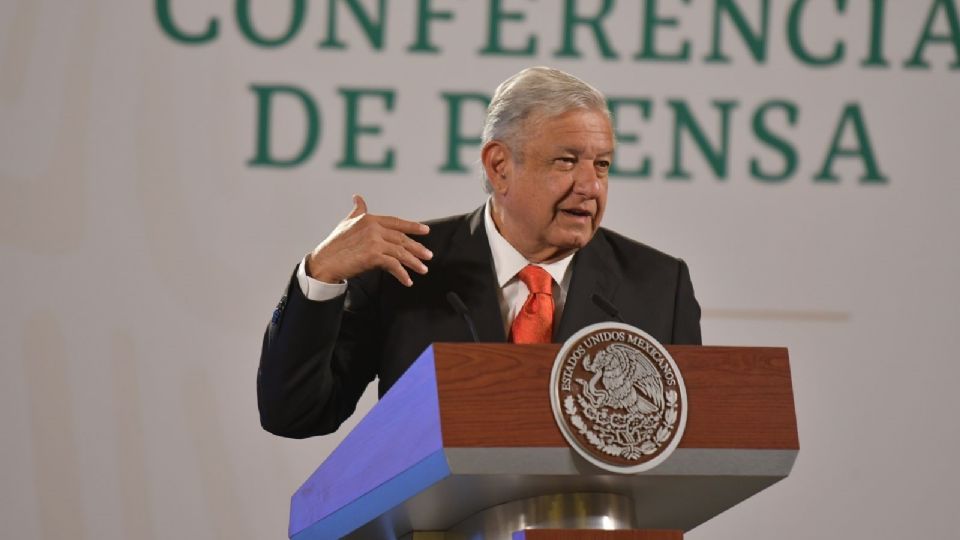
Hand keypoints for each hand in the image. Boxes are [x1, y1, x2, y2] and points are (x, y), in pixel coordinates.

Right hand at [306, 195, 432, 286]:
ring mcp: (374, 241)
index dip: (412, 226)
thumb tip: (357, 198)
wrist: (324, 262)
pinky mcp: (373, 256)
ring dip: (414, 262)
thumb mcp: (346, 222)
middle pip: (401, 238)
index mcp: (369, 219)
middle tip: (428, 255)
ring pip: (400, 252)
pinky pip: (394, 265)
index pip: (396, 222)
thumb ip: (357, 210)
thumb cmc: (334, 244)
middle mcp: (373, 228)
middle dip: (417, 248)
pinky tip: (407, 280)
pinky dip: (402, 274)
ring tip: (423, 269)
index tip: (425, 230)